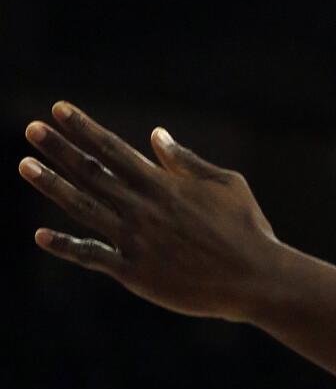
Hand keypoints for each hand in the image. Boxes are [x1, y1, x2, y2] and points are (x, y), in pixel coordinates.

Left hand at [19, 102, 283, 321]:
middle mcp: (144, 208)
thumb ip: (187, 162)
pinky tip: (41, 235)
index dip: (84, 128)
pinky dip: (66, 245)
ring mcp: (136, 240)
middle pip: (92, 173)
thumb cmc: (248, 229)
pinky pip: (93, 256)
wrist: (256, 279)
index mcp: (165, 185)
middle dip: (59, 148)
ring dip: (53, 185)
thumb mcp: (227, 184)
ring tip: (26, 165)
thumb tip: (156, 135)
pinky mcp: (135, 272)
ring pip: (84, 207)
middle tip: (32, 128)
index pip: (114, 150)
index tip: (59, 109)